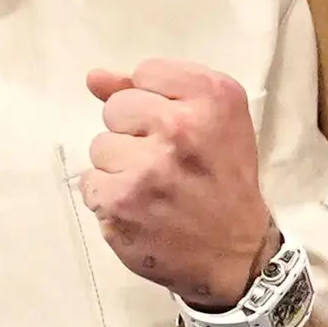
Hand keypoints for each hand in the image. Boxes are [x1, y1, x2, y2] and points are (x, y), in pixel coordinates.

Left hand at [82, 62, 276, 312]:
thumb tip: (94, 77)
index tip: (179, 129)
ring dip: (120, 167)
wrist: (237, 253)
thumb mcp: (212, 121)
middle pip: (117, 107)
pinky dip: (109, 197)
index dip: (157, 102)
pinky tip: (140, 207)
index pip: (146, 73)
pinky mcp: (121, 202)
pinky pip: (90, 181)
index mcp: (213, 98)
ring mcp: (148, 166)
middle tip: (167, 161)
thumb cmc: (224, 179)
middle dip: (135, 133)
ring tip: (154, 187)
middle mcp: (181, 127)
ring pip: (100, 146)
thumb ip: (153, 91)